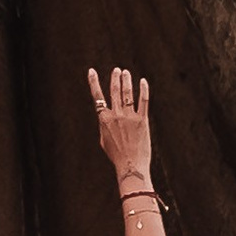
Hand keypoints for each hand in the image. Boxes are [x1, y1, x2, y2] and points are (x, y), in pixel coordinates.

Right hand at [87, 64, 152, 195]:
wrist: (130, 165)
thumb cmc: (116, 156)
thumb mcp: (104, 140)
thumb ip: (105, 125)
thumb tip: (106, 116)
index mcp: (104, 120)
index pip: (97, 97)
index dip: (94, 82)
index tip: (92, 71)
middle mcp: (116, 115)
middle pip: (114, 91)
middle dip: (115, 78)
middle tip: (117, 70)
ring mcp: (130, 117)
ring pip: (127, 93)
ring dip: (126, 81)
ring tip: (126, 72)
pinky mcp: (143, 120)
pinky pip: (143, 100)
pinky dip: (143, 89)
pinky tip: (143, 81)